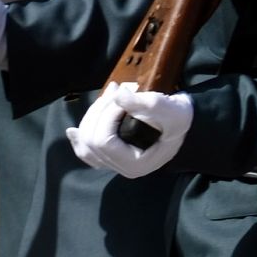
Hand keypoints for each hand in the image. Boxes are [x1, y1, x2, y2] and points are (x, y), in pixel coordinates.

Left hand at [66, 82, 192, 177]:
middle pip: (91, 140)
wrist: (184, 124)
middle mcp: (122, 168)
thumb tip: (117, 96)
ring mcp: (115, 163)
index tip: (123, 94)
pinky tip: (73, 132)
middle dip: (99, 110)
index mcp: (135, 164)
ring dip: (92, 115)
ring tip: (109, 96)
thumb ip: (144, 104)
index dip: (106, 114)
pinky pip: (88, 152)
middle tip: (117, 89)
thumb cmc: (178, 119)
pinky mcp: (111, 154)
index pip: (103, 140)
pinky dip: (79, 139)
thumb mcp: (168, 109)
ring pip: (86, 143)